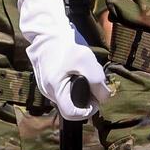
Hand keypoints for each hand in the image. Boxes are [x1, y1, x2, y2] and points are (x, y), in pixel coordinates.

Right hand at [16, 0, 109, 122]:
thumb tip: (104, 97)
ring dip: (79, 93)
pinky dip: (72, 87)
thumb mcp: (85, 61)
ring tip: (87, 79)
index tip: (96, 103)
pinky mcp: (46, 82)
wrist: (47, 35)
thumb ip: (97, 80)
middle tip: (95, 89)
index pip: (70, 113)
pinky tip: (78, 75)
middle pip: (69, 106)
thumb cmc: (66, 47)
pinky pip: (62, 91)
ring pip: (66, 99)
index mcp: (55, 89)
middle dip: (85, 101)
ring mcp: (45, 88)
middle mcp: (48, 92)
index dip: (86, 112)